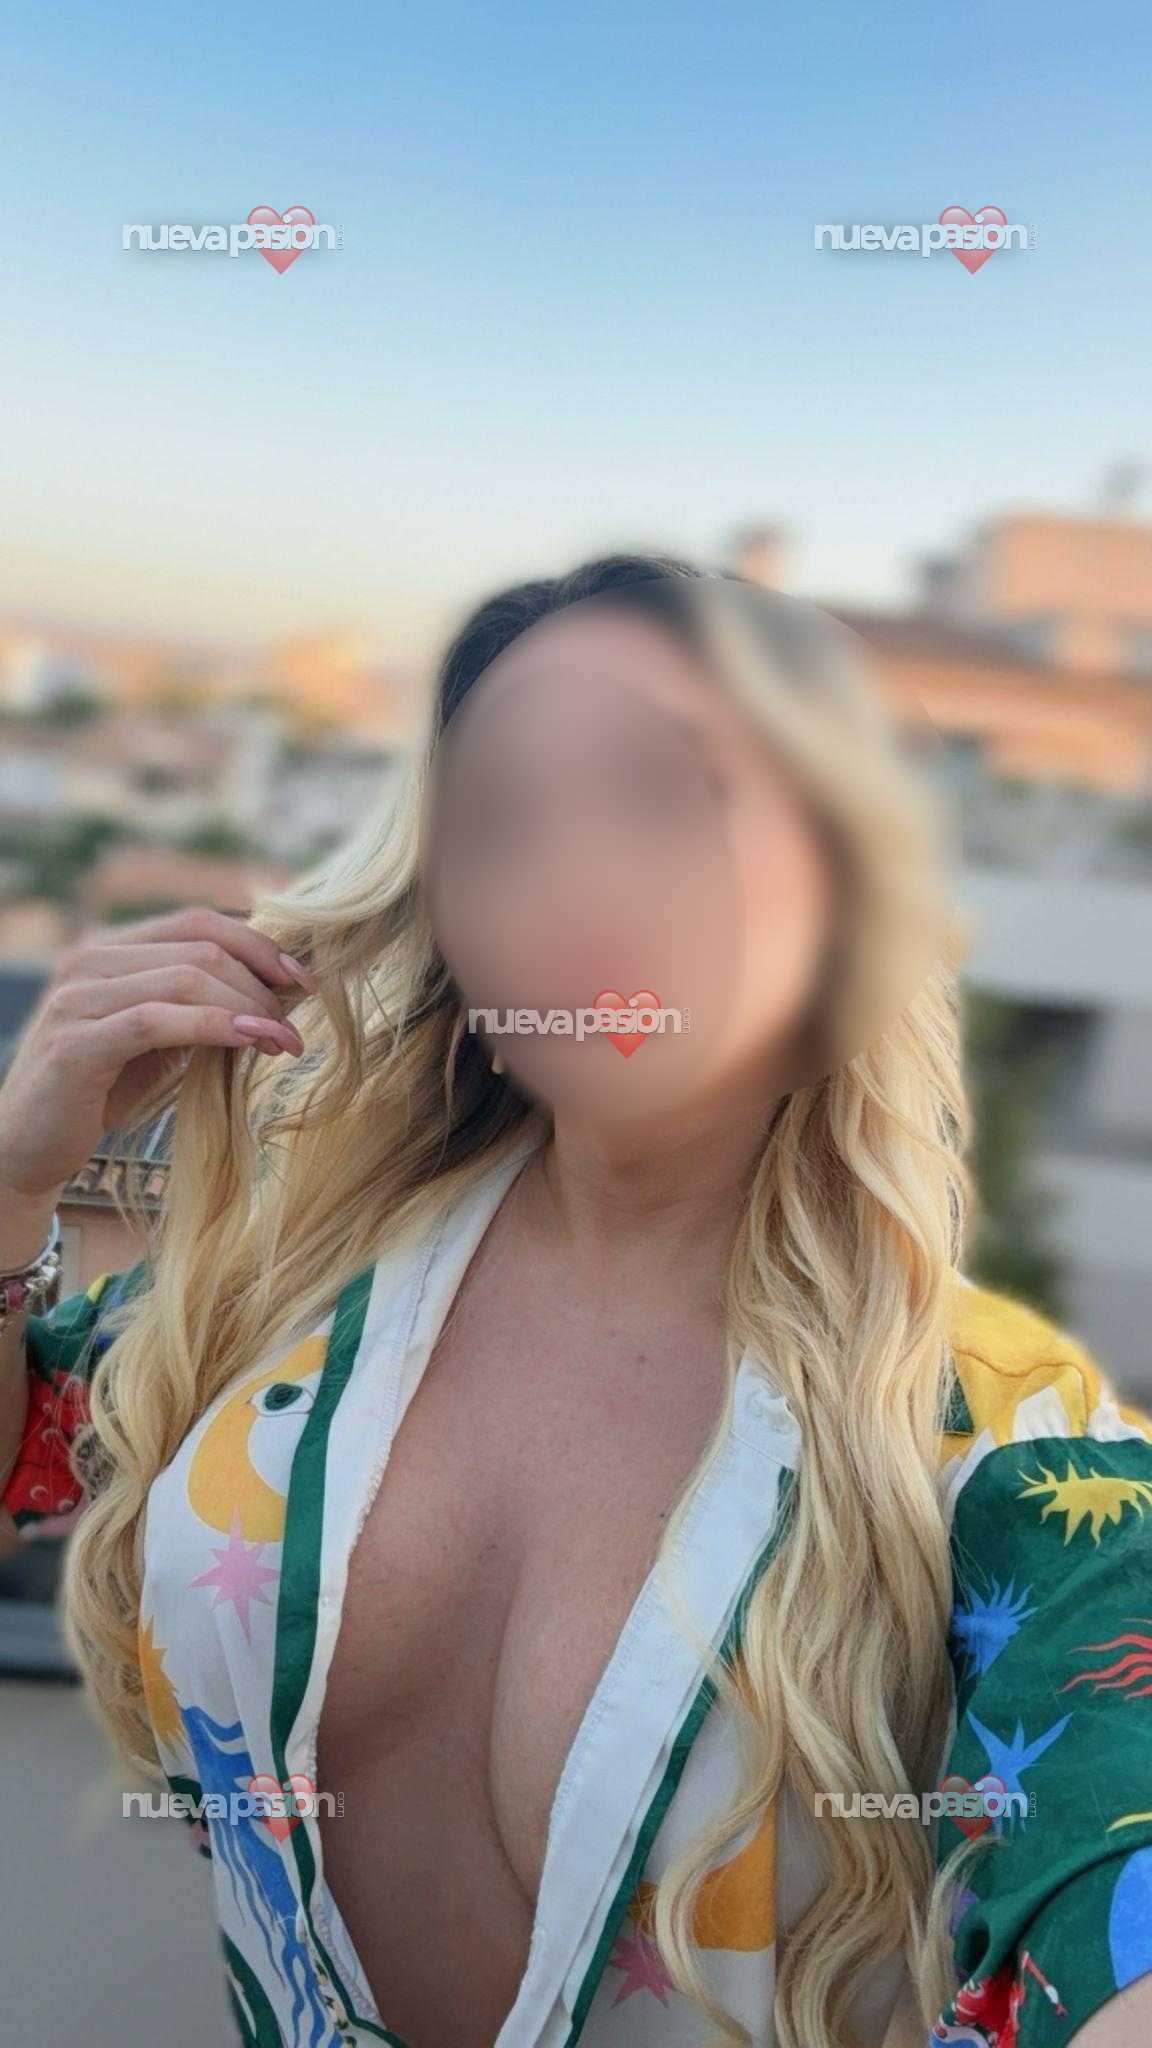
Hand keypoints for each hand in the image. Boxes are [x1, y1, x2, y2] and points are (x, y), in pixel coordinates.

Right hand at [0, 905, 314, 1206]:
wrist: (25, 1146)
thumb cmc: (99, 1091)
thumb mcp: (156, 1038)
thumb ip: (197, 1004)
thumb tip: (275, 989)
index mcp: (108, 947)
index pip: (199, 920)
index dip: (259, 944)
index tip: (303, 979)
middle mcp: (87, 958)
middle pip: (200, 945)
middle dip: (262, 983)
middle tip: (295, 1025)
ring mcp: (77, 997)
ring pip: (185, 977)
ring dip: (248, 1007)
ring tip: (282, 1041)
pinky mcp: (75, 1042)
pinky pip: (156, 1020)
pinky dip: (212, 1025)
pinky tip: (247, 1041)